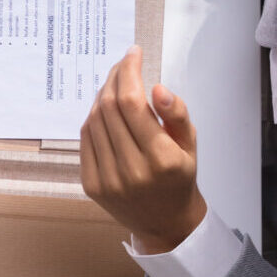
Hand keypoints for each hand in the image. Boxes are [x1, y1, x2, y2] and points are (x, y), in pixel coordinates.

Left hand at [79, 47, 206, 252]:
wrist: (165, 222)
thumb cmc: (180, 177)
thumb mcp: (190, 144)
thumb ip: (177, 114)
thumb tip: (156, 88)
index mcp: (161, 159)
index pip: (132, 103)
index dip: (128, 71)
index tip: (133, 54)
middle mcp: (132, 170)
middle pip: (109, 107)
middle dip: (114, 77)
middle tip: (124, 64)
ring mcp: (108, 179)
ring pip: (94, 120)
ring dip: (103, 94)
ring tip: (116, 84)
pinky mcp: (91, 184)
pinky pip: (86, 139)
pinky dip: (94, 117)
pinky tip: (105, 108)